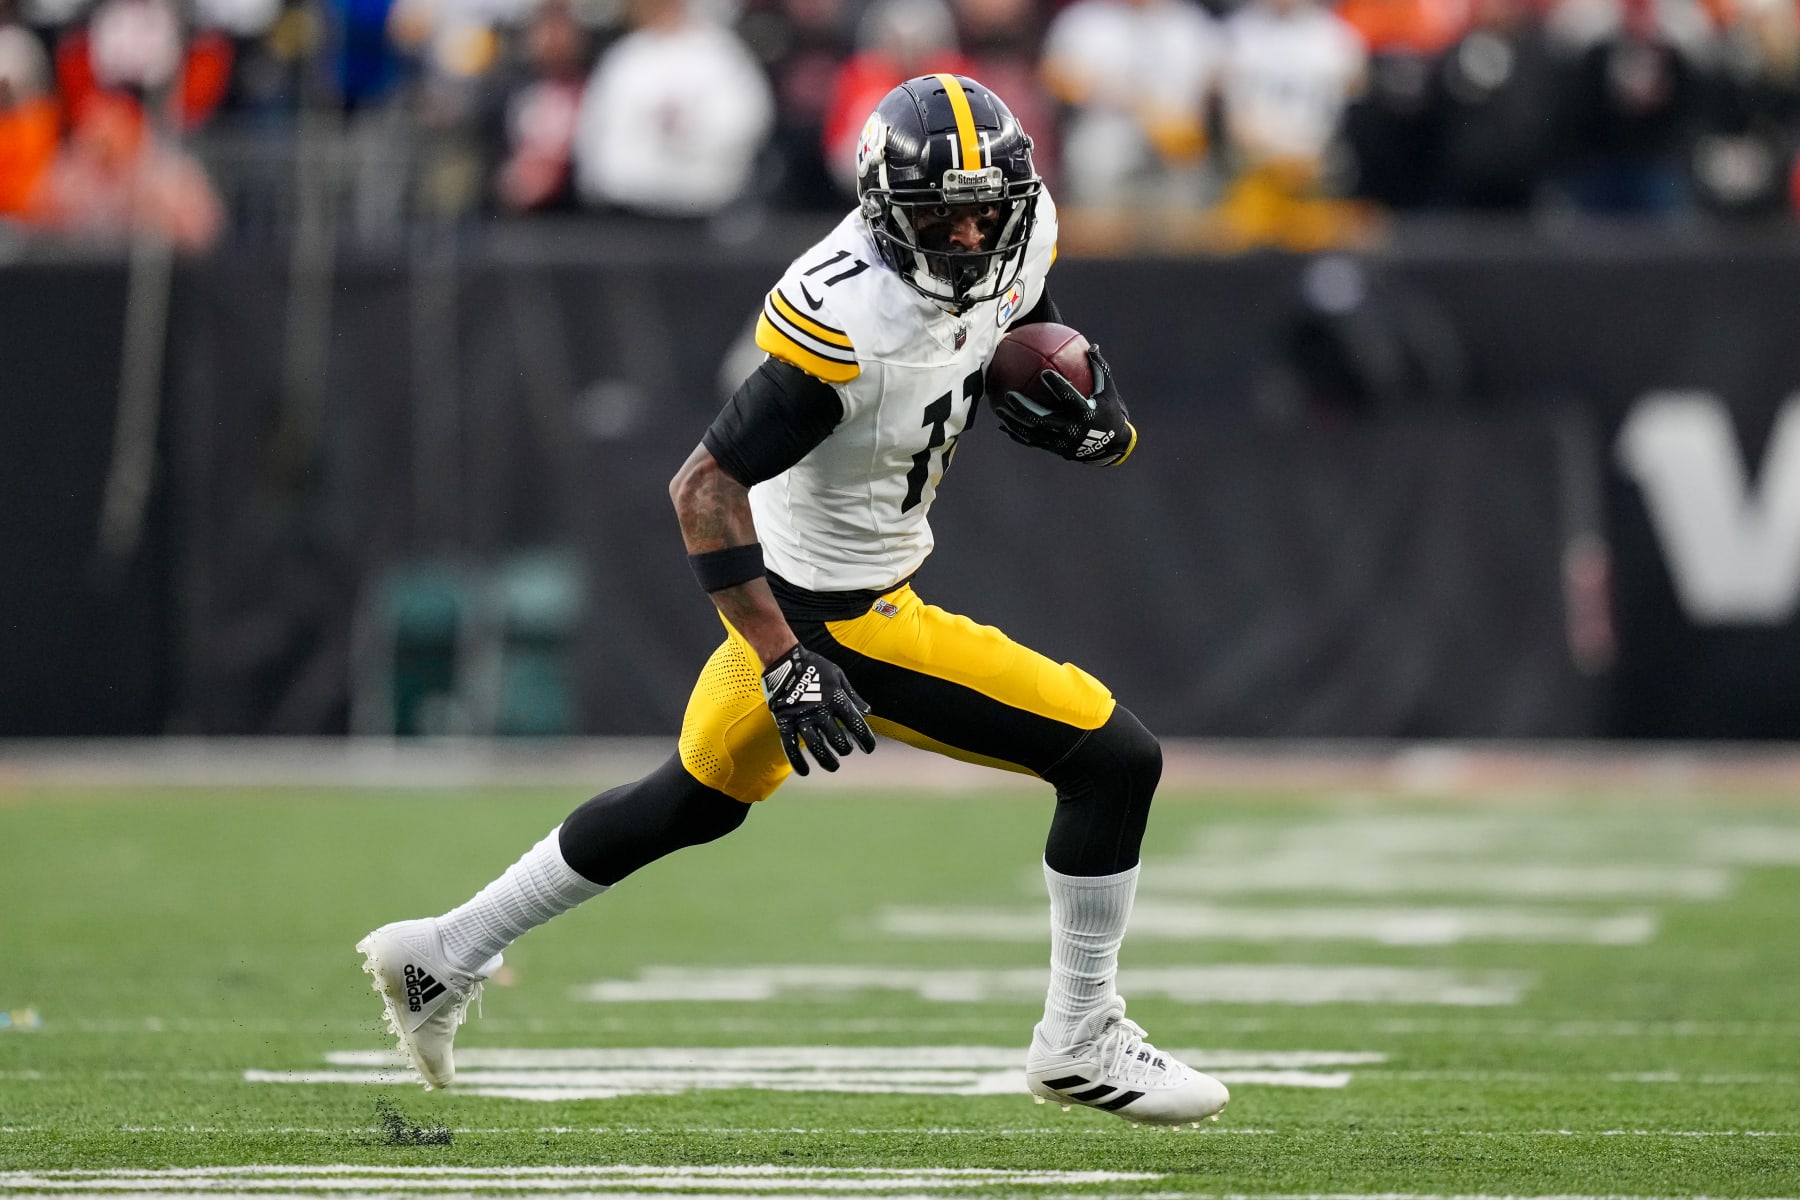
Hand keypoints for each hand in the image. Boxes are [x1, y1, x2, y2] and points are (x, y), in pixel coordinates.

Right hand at [760, 644, 876, 774]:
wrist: (783, 659)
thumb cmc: (814, 666)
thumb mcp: (838, 676)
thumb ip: (852, 696)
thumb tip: (867, 713)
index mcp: (836, 698)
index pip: (856, 724)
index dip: (865, 739)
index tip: (868, 749)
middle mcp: (820, 710)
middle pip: (837, 739)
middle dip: (845, 749)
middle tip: (845, 750)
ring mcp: (801, 717)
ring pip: (816, 746)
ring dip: (826, 760)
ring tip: (833, 766)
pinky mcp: (784, 721)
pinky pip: (790, 746)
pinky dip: (797, 761)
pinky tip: (805, 771)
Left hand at [991, 346, 1136, 465]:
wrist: (1109, 446)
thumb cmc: (1107, 411)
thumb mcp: (1108, 390)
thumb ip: (1099, 369)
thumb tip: (1091, 346)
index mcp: (1084, 413)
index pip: (1069, 398)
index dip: (1058, 386)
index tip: (1045, 372)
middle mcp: (1071, 430)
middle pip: (1042, 419)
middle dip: (1024, 408)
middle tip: (1009, 395)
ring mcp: (1060, 442)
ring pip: (1032, 433)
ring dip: (1014, 422)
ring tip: (998, 410)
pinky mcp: (1054, 449)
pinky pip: (1031, 442)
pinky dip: (1017, 434)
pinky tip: (1003, 425)